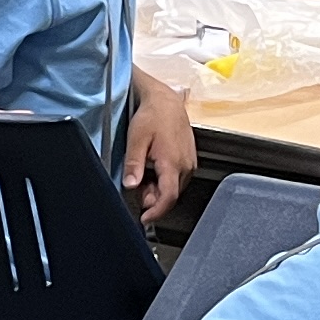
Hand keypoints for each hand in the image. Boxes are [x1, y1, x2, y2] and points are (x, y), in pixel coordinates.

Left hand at [121, 77, 196, 224]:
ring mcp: (189, 163)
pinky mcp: (189, 159)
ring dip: (158, 189)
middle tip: (137, 188)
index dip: (157, 212)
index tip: (145, 218)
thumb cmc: (153, 116)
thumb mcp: (136, 139)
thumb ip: (134, 164)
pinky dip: (164, 181)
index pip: (169, 198)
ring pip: (174, 188)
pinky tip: (152, 169)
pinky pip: (177, 178)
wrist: (166, 101)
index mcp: (173, 163)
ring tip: (143, 175)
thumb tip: (130, 185)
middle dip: (153, 199)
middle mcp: (185, 166)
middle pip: (171, 196)